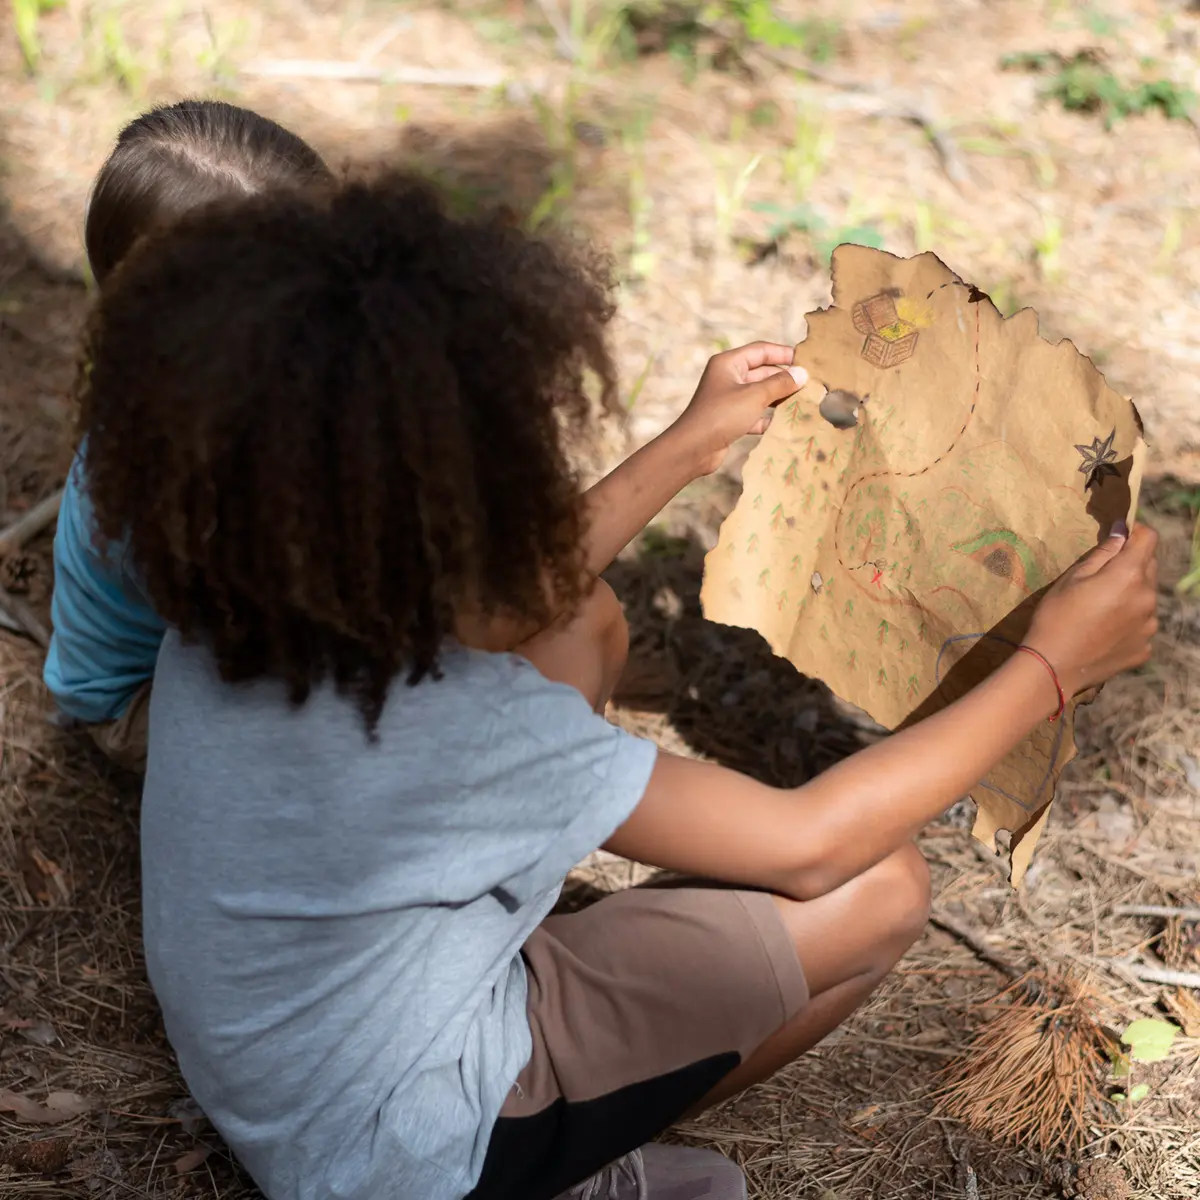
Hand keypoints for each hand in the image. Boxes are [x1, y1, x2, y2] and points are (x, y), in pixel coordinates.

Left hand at [670, 342, 807, 475]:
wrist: (693, 449)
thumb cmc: (721, 415)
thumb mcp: (754, 396)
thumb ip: (780, 384)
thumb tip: (802, 374)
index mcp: (729, 363)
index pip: (761, 350)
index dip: (783, 353)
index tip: (806, 359)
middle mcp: (727, 378)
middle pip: (762, 372)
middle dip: (784, 378)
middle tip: (810, 384)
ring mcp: (728, 400)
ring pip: (759, 394)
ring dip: (778, 398)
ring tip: (803, 402)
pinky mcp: (730, 420)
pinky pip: (754, 414)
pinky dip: (768, 418)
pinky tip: (785, 423)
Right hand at [1025, 521, 1157, 697]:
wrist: (1053, 667)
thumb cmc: (1055, 617)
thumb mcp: (1071, 578)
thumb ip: (1103, 553)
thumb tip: (1122, 531)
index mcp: (1129, 575)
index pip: (1149, 539)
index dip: (1135, 532)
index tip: (1119, 537)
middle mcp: (1148, 598)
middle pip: (1149, 568)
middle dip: (1131, 564)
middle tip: (1101, 578)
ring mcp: (1150, 625)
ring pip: (1147, 597)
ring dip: (1131, 594)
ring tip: (1100, 609)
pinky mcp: (1146, 647)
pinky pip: (1142, 624)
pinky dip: (1129, 622)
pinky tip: (1104, 631)